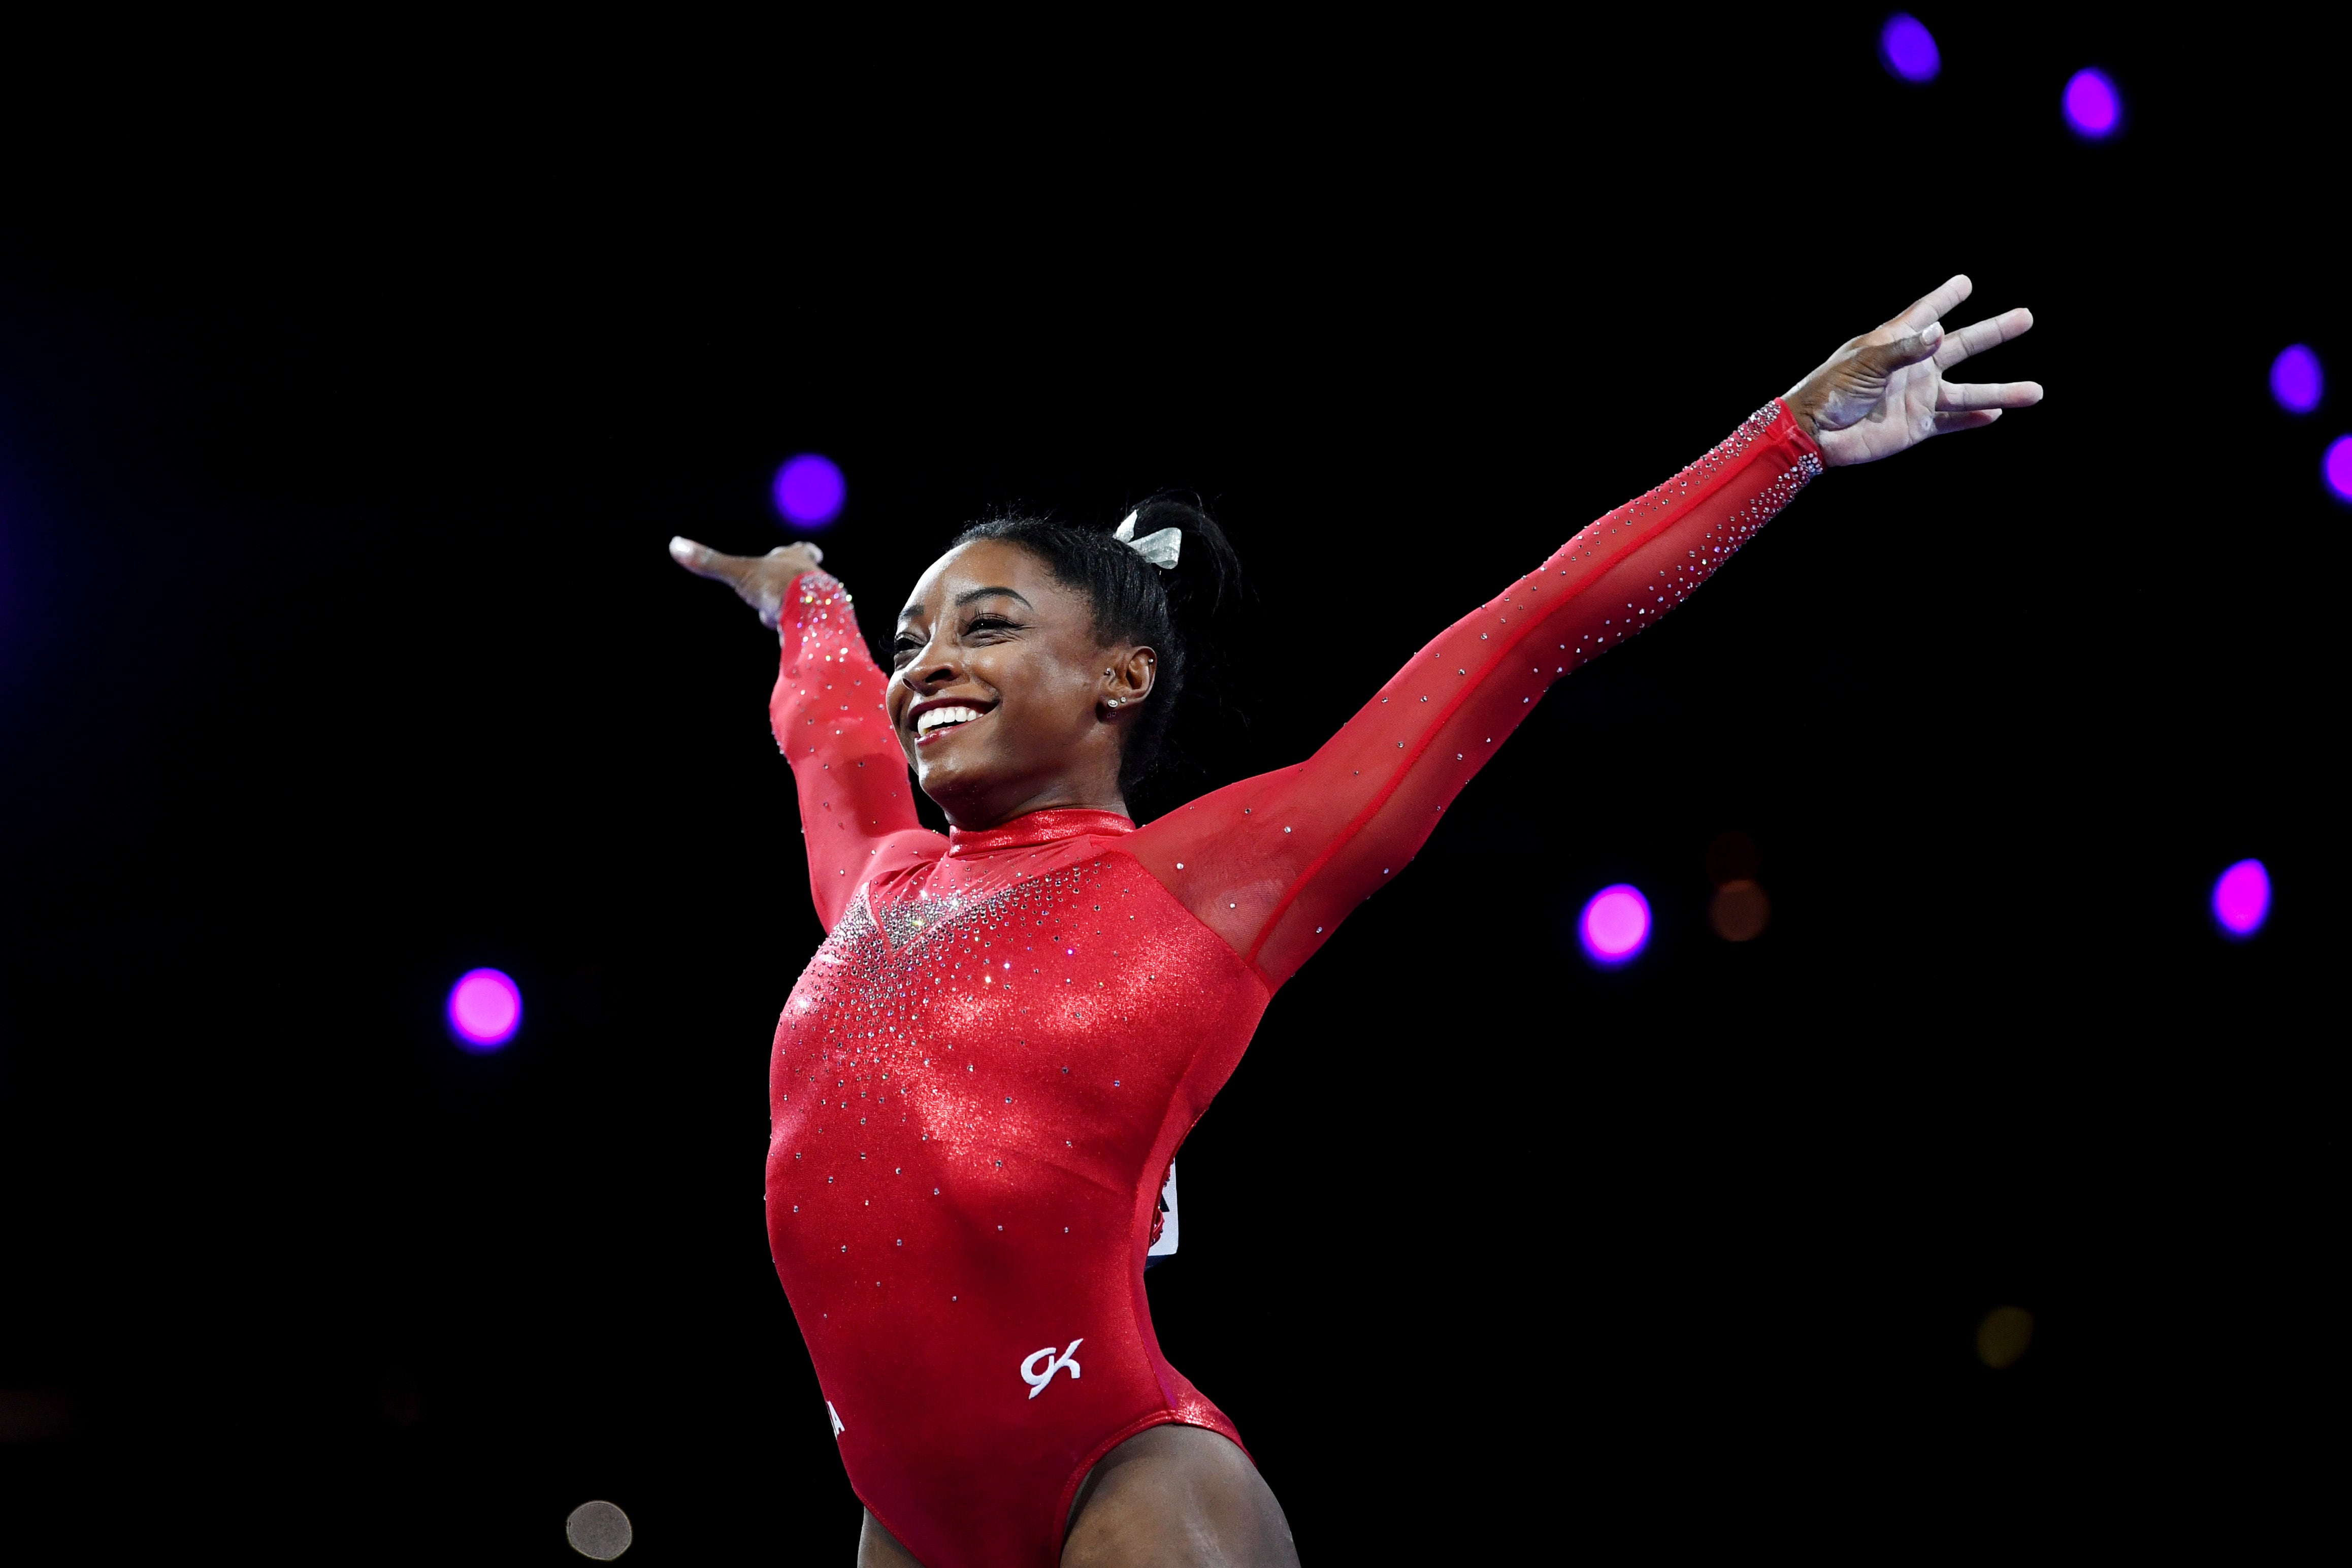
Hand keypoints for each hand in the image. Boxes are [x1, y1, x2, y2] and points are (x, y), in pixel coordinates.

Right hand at [668, 536, 825, 627]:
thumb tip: (674, 544)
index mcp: (796, 558)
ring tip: (779, 619)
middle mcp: (814, 577)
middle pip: (799, 581)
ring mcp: (823, 601)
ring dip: (788, 614)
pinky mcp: (826, 625)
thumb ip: (710, 562)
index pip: (801, 550)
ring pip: (802, 606)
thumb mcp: (738, 572)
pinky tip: (790, 638)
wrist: (811, 614)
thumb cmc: (777, 586)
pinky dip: (796, 632)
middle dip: (785, 591)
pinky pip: (807, 628)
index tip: (812, 551)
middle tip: (776, 597)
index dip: (802, 551)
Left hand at [1786, 275, 2041, 466]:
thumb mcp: (1866, 362)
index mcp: (1897, 342)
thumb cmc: (1832, 389)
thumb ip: (1904, 350)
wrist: (1816, 433)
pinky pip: (1952, 421)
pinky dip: (1973, 419)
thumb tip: (1939, 332)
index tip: (1965, 282)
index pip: (1926, 313)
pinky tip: (1996, 414)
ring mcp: (1918, 397)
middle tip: (2026, 316)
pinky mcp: (1917, 426)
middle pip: (1962, 345)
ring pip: (1969, 392)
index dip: (1945, 297)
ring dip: (2001, 391)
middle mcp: (1914, 367)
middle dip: (1993, 332)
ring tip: (2036, 391)